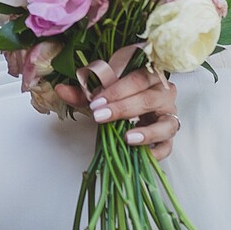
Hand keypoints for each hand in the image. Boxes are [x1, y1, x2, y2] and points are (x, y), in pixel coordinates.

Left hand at [53, 44, 180, 159]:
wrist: (132, 105)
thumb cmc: (119, 94)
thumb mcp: (100, 92)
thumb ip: (81, 92)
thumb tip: (60, 89)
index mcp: (149, 74)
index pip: (137, 79)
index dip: (117, 90)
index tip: (97, 101)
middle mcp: (164, 93)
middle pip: (149, 99)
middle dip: (123, 108)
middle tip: (101, 116)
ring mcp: (169, 115)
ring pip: (166, 123)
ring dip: (147, 132)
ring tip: (128, 138)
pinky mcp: (168, 135)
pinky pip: (168, 145)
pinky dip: (157, 152)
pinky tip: (142, 154)